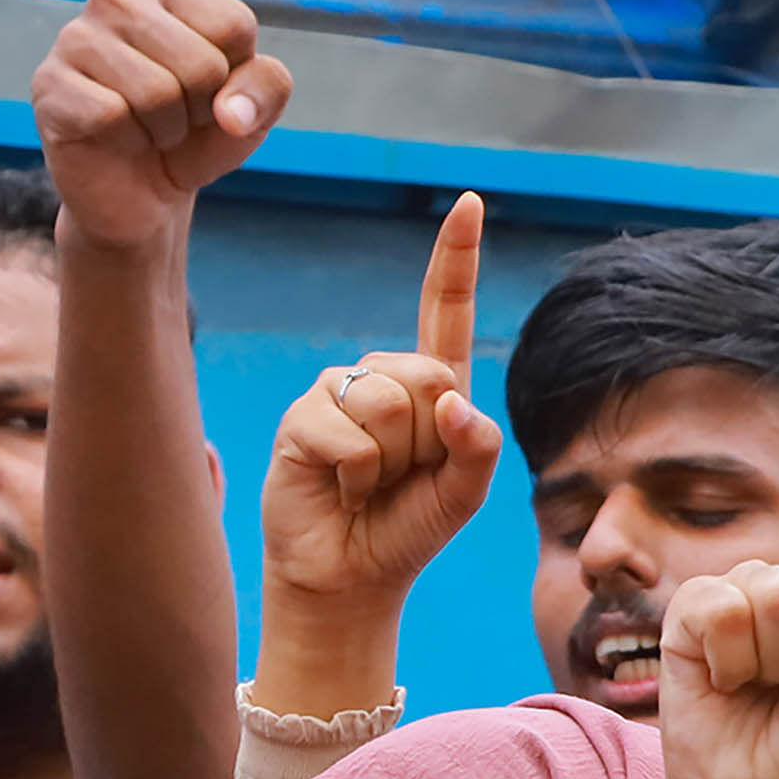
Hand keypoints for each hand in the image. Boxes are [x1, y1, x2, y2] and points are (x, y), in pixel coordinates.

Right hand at [33, 0, 289, 249]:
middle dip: (201, 109)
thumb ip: (268, 88)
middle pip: (200, 63)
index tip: (210, 92)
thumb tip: (231, 114)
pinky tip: (116, 138)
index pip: (234, 26)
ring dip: (166, 129)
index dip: (235, 79)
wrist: (145, 193)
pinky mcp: (48, 84)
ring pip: (156, 92)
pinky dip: (128, 141)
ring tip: (149, 128)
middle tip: (177, 117)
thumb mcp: (254, 111)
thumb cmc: (198, 136)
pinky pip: (110, 115)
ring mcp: (74, 38)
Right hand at [262, 196, 501, 622]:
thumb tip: (456, 405)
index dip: (455, 258)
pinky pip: (347, 434)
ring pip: (388, 402)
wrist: (349, 575)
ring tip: (368, 484)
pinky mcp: (301, 419)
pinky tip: (339, 488)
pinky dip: (355, 474)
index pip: (444, 311)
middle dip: (427, 438)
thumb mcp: (462, 495)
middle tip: (402, 477)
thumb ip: (477, 450)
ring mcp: (337, 394)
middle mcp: (383, 378)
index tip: (470, 203)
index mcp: (432, 386)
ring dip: (391, 460)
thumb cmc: (408, 530)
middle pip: (427, 374)